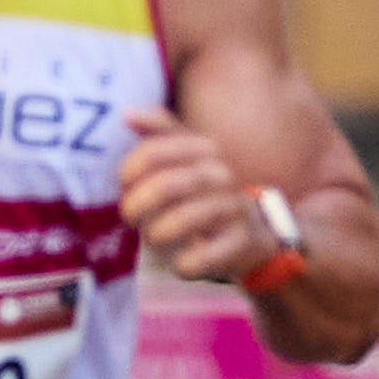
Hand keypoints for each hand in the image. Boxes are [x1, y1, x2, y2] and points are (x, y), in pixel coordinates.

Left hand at [119, 109, 286, 285]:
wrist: (253, 233)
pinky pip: (203, 257)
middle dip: (136, 206)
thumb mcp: (185, 160)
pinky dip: (184, 264)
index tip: (125, 185)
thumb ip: (158, 135)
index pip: (154, 151)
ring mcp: (234, 208)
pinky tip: (180, 263)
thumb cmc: (203, 194)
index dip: (129, 171)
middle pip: (166, 185)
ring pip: (184, 220)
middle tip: (130, 217)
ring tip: (154, 237)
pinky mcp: (243, 242)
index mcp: (204, 150)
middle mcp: (221, 175)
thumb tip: (126, 114)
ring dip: (156, 233)